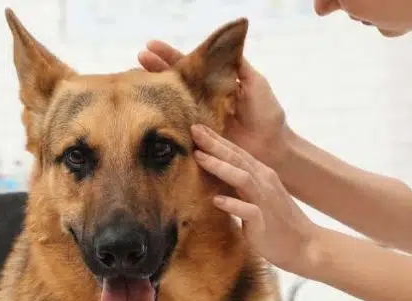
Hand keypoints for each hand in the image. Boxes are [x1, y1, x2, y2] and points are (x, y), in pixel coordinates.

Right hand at [138, 40, 290, 169]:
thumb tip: (228, 40)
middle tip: (139, 58)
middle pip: (173, 83)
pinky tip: (149, 110)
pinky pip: (176, 129)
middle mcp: (200, 101)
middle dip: (155, 69)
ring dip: (154, 92)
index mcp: (212, 85)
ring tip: (137, 80)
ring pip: (170, 103)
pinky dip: (162, 120)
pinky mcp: (197, 141)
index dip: (170, 56)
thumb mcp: (255, 83)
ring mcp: (196, 121)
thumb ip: (239, 65)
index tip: (151, 45)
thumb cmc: (267, 115)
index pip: (187, 66)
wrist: (273, 147)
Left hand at [191, 124, 319, 273]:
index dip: (217, 139)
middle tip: (194, 130)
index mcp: (262, 175)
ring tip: (199, 157)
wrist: (304, 245)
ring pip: (242, 178)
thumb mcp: (258, 197)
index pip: (237, 152)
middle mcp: (264, 183)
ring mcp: (265, 202)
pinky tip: (217, 200)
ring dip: (220, 167)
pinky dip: (233, 204)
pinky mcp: (264, 222)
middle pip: (237, 159)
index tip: (196, 127)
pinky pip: (248, 211)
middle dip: (215, 144)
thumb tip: (217, 175)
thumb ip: (241, 184)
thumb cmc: (277, 222)